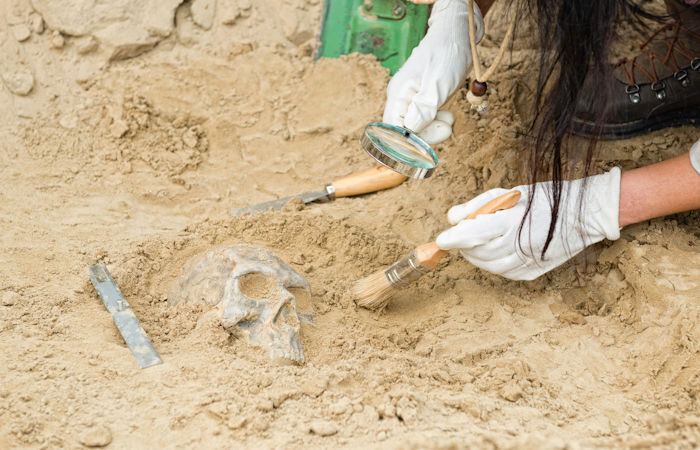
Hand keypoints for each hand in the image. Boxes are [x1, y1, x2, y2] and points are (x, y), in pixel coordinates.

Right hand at [382, 0, 483, 144]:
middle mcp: (400, 99)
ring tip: (450, 118)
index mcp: (398, 94)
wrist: (457, 35)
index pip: (392, 129)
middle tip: (448, 127)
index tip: (427, 144)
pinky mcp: (421, 100)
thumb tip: (410, 130)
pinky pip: (425, 119)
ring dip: (434, 128)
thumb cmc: (446, 55)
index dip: (407, 142)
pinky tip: (447, 115)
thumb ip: (424, 108)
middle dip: (426, 135)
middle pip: (404, 131)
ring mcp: (410, 99)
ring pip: (417, 127)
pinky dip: (436, 121)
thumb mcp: (438, 83)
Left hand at [435, 169, 621, 279]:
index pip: (476, 233)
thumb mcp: (510, 193)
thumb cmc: (544, 199)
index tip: (441, 240)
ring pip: (488, 266)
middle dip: (464, 245)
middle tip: (462, 234)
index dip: (455, 238)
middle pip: (479, 252)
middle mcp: (521, 244)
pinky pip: (503, 273)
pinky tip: (496, 250)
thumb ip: (477, 205)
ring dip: (476, 255)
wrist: (584, 215)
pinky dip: (492, 263)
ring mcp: (528, 262)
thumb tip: (452, 218)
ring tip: (478, 241)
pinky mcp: (532, 273)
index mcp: (514, 221)